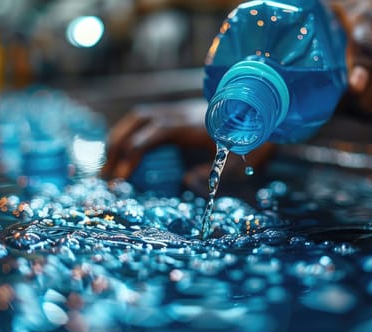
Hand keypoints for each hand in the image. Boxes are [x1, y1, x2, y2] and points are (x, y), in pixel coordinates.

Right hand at [102, 98, 275, 192]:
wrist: (265, 110)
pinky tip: (128, 152)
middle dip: (115, 149)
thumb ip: (213, 172)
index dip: (130, 159)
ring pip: (138, 117)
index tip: (120, 182)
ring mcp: (178, 110)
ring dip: (119, 138)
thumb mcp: (238, 160)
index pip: (148, 137)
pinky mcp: (180, 112)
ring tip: (110, 166)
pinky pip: (147, 118)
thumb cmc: (253, 137)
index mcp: (188, 125)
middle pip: (135, 123)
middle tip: (106, 178)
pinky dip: (131, 133)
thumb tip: (184, 181)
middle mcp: (178, 113)